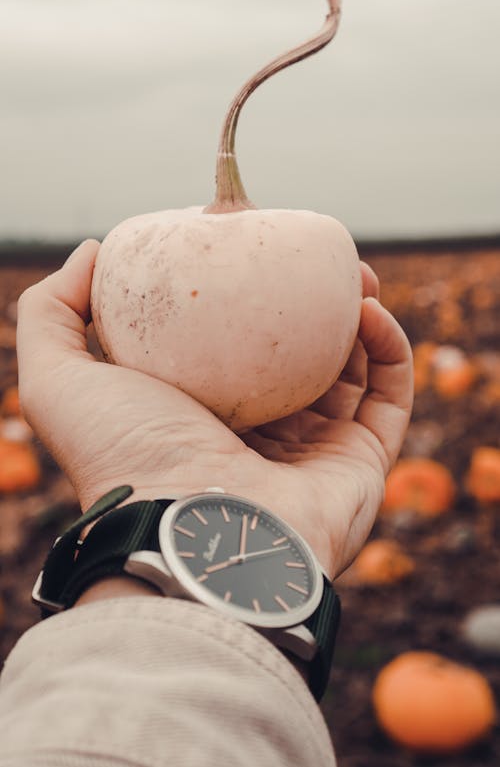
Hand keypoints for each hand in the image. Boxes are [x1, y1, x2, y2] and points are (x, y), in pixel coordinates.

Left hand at [17, 240, 412, 578]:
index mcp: (200, 417)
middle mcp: (259, 436)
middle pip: (298, 356)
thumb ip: (53, 311)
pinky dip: (392, 351)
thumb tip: (91, 251)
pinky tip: (371, 311)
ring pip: (351, 372)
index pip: (234, 347)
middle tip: (319, 262)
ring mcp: (314, 452)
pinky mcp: (361, 466)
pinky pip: (390, 398)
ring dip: (359, 318)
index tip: (256, 248)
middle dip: (314, 306)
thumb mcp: (59, 376)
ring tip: (353, 275)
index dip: (249, 297)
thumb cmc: (126, 454)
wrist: (188, 534)